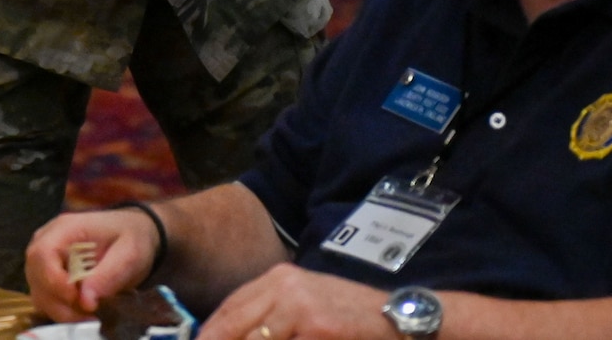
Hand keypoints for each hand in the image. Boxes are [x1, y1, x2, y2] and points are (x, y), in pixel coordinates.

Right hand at [27, 208, 161, 320]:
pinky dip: (62, 310)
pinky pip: (46, 298)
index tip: (77, 298)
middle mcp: (48, 242)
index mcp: (64, 229)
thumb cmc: (130, 238)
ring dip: (61, 310)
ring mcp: (46, 260)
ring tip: (89, 315)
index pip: (42, 254)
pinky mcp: (50, 276)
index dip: (53, 280)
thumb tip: (86, 300)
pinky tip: (83, 312)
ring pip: (38, 291)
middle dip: (59, 302)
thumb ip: (108, 274)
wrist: (131, 235)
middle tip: (89, 313)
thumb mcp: (129, 253)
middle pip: (35, 276)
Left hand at [196, 264, 391, 339]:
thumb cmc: (351, 317)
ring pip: (255, 339)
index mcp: (279, 278)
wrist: (400, 317)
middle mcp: (285, 286)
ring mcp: (301, 307)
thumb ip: (272, 316)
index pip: (230, 307)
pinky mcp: (319, 328)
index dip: (210, 332)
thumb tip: (234, 335)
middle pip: (234, 324)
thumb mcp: (307, 304)